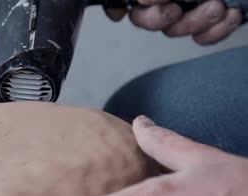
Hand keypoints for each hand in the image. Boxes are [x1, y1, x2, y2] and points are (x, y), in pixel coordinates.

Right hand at [104, 0, 243, 44]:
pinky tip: (232, 15)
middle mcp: (162, 2)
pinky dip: (217, 30)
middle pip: (143, 19)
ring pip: (174, 31)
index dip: (117, 8)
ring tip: (216, 8)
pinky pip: (203, 38)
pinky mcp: (208, 26)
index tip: (133, 5)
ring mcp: (184, 13)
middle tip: (175, 9)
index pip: (122, 2)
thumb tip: (143, 1)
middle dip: (158, 18)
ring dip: (195, 22)